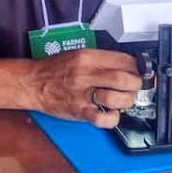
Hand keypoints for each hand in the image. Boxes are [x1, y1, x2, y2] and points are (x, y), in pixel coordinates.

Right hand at [28, 48, 142, 128]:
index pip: (123, 60)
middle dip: (136, 84)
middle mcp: (86, 74)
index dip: (136, 67)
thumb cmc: (54, 70)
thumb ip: (99, 59)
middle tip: (135, 86)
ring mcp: (83, 94)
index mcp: (87, 57)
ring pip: (117, 98)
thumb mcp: (76, 54)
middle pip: (124, 79)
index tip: (139, 71)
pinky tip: (110, 113)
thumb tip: (125, 65)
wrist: (33, 83)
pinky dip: (112, 118)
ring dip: (126, 101)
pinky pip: (103, 118)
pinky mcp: (79, 111)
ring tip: (123, 100)